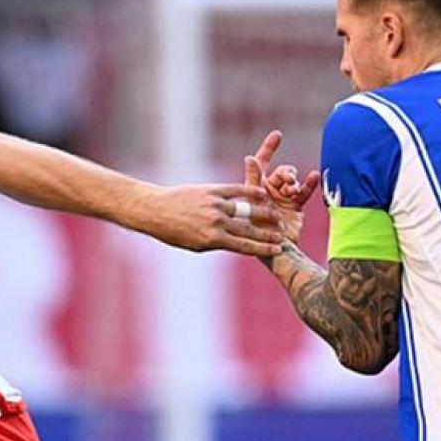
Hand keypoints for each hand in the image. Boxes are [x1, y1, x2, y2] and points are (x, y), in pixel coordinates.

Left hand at [139, 183, 283, 256]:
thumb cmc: (174, 232)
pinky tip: (262, 193)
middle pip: (250, 229)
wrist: (156, 210)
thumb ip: (217, 243)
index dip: (263, 249)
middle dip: (268, 234)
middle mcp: (216, 222)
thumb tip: (236, 244)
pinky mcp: (211, 190)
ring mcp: (215, 205)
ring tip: (276, 217)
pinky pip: (235, 190)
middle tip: (284, 236)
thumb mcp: (196, 244)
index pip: (244, 246)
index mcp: (213, 239)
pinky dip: (250, 192)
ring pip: (246, 210)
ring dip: (264, 213)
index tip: (278, 250)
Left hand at [244, 130, 317, 243]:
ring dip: (294, 181)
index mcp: (254, 187)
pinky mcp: (295, 206)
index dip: (268, 148)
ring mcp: (282, 198)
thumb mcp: (252, 202)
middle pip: (280, 171)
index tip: (277, 135)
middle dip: (286, 173)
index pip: (261, 162)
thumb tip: (250, 157)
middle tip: (288, 180)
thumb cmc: (255, 230)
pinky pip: (304, 191)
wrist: (273, 251)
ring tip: (292, 189)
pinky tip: (314, 176)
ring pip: (292, 180)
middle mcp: (268, 190)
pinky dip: (309, 184)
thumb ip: (253, 180)